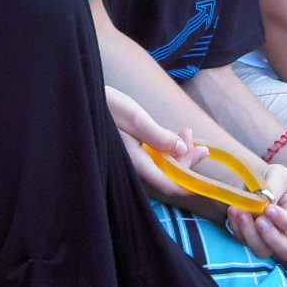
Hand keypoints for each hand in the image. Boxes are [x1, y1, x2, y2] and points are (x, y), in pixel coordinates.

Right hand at [107, 85, 208, 199]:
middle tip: (200, 144)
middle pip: (168, 176)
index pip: (168, 185)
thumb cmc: (105, 107)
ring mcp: (131, 159)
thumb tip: (178, 150)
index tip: (205, 177)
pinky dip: (167, 148)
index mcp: (136, 162)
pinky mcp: (129, 151)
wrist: (81, 101)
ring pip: (162, 166)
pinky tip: (173, 135)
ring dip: (178, 153)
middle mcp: (134, 165)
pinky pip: (154, 158)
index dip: (188, 185)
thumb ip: (157, 136)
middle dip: (187, 162)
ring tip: (187, 132)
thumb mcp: (134, 118)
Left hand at [225, 162, 286, 266]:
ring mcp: (268, 240)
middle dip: (272, 239)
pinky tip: (234, 211)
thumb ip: (275, 185)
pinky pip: (244, 241)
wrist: (255, 182)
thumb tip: (265, 201)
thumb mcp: (279, 174)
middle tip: (259, 221)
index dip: (285, 221)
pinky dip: (237, 228)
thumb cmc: (274, 178)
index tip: (269, 209)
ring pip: (262, 251)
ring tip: (240, 213)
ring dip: (250, 234)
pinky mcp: (250, 239)